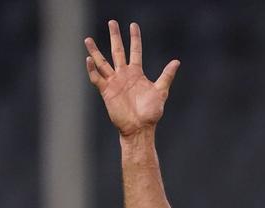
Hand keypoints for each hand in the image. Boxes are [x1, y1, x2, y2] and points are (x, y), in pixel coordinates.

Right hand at [84, 21, 179, 135]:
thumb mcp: (161, 92)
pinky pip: (97, 78)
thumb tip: (176, 61)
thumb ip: (166, 76)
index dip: (134, 38)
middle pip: (117, 51)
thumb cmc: (151, 113)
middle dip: (115, 37)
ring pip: (102, 62)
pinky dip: (92, 69)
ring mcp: (114, 82)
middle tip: (112, 22)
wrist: (139, 128)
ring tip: (88, 39)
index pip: (135, 51)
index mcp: (136, 73)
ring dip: (95, 51)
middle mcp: (124, 75)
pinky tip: (88, 59)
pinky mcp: (106, 91)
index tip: (133, 25)